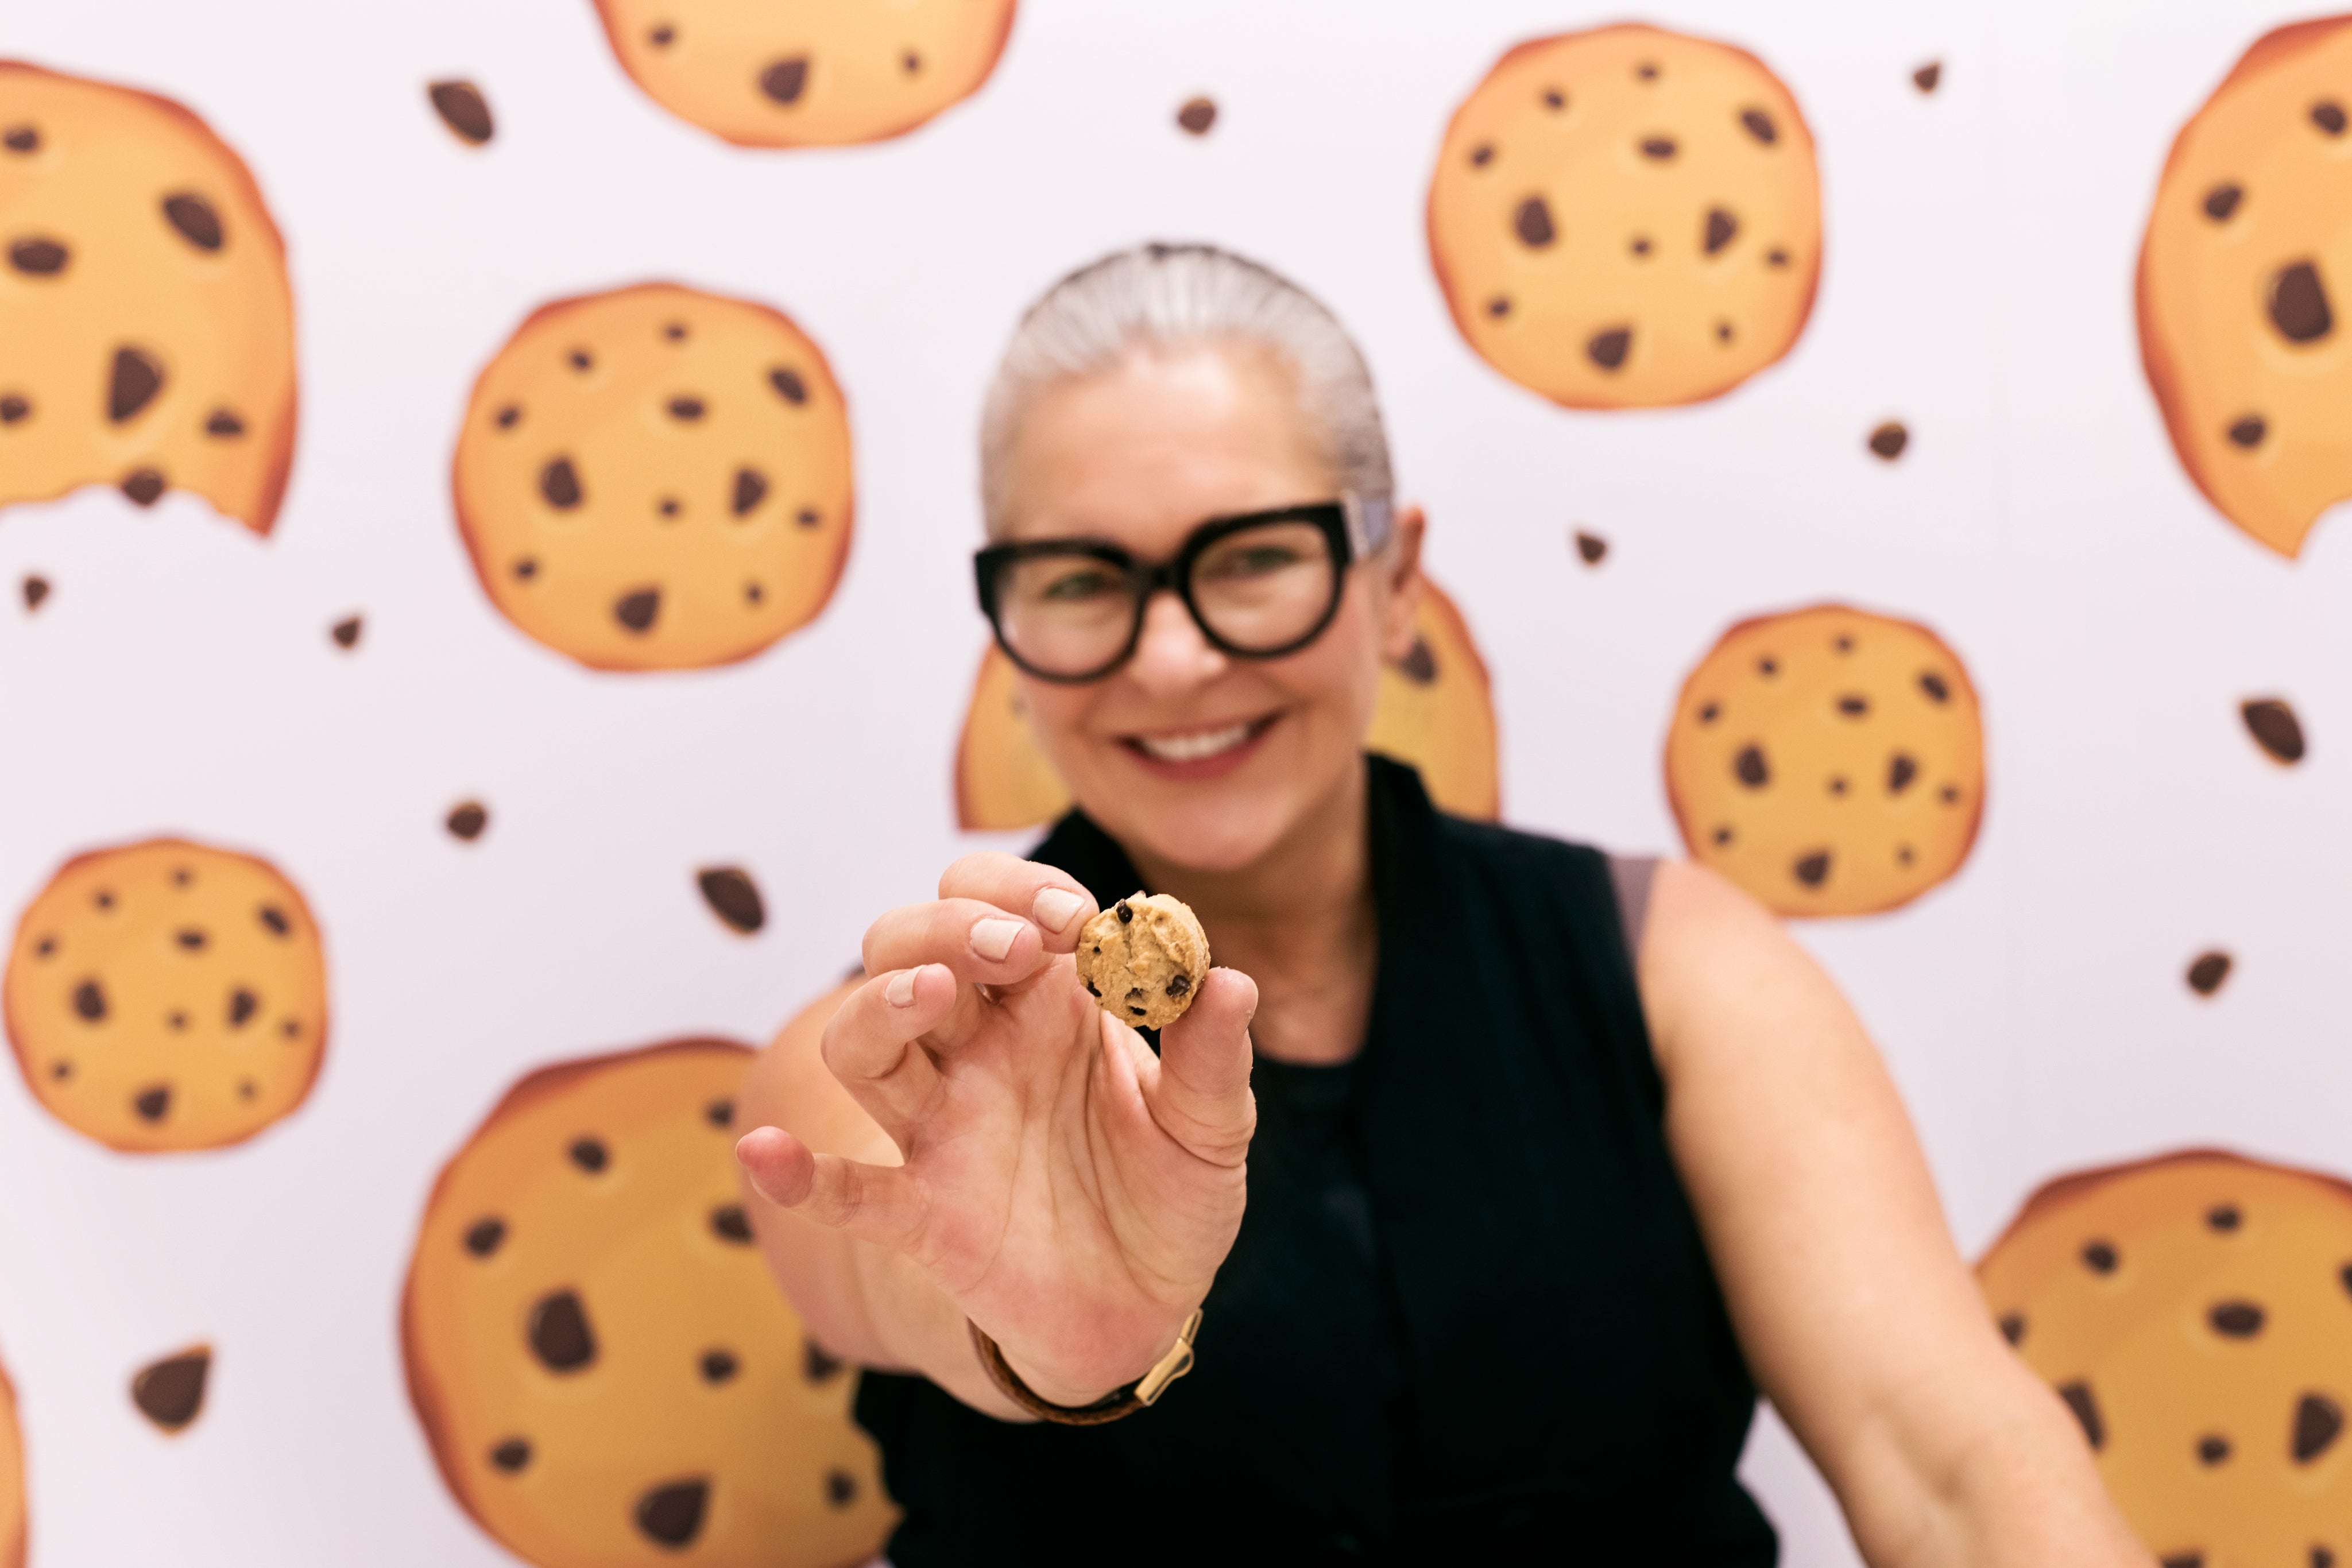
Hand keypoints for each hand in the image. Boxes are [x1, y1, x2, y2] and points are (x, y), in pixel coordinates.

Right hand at [735, 853, 1256, 1403]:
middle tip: (1011, 949)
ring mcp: (941, 1129)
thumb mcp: (1212, 1125)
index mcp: (1045, 1004)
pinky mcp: (924, 1214)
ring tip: (934, 994)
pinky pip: (846, 1191)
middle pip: (907, 950)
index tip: (1075, 918)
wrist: (1147, 1305)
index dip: (1019, 894)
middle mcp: (977, 1051)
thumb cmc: (1169, 1192)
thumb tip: (1228, 979)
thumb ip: (1214, 1055)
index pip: (994, 906)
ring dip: (882, 1007)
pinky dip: (799, 1176)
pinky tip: (767, 1158)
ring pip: (863, 1045)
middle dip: (947, 929)